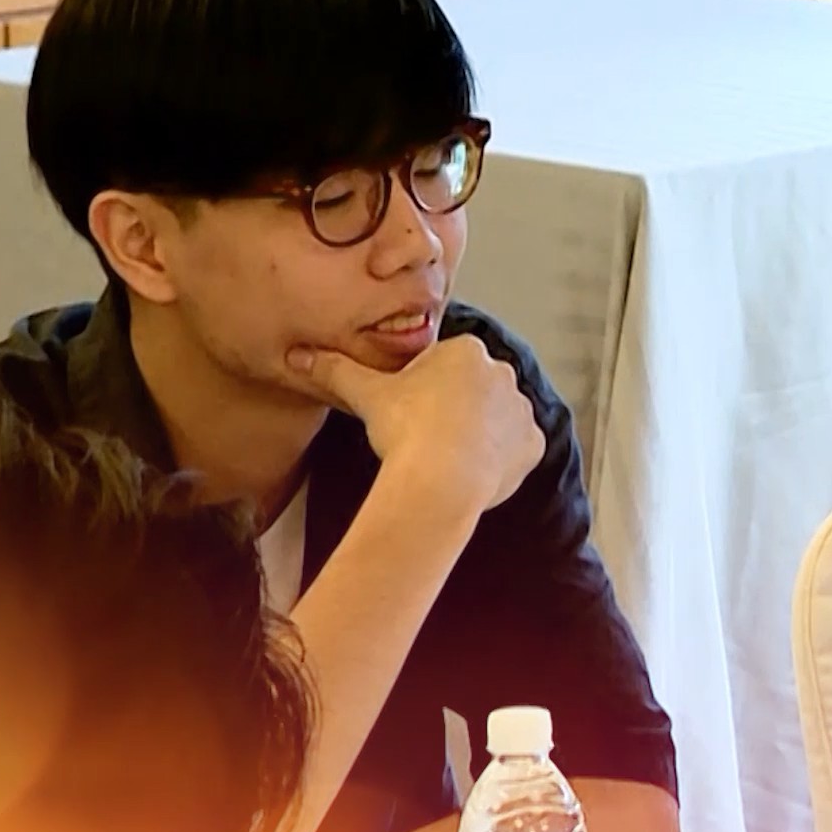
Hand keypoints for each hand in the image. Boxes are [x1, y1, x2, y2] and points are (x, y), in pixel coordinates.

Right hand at [288, 335, 546, 518]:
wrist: (440, 480)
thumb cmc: (405, 429)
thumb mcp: (365, 394)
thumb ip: (336, 370)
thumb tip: (298, 355)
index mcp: (467, 351)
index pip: (443, 364)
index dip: (422, 389)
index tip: (407, 412)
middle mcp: (503, 373)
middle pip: (473, 389)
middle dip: (453, 408)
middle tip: (424, 436)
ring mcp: (523, 410)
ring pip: (497, 419)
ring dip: (478, 433)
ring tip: (446, 457)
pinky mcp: (533, 446)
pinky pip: (516, 450)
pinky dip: (499, 460)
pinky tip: (473, 472)